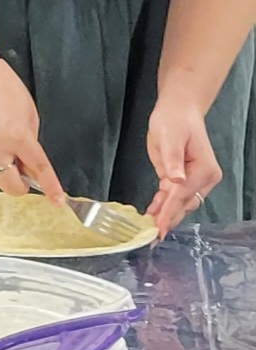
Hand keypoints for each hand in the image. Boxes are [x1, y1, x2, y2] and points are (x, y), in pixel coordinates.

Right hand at [0, 59, 64, 200]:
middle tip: (17, 171)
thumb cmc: (2, 90)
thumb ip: (31, 143)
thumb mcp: (28, 114)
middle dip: (18, 184)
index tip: (56, 202)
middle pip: (10, 186)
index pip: (38, 169)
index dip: (50, 187)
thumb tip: (29, 169)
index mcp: (18, 136)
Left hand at [147, 95, 221, 236]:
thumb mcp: (170, 138)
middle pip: (183, 205)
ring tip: (146, 229)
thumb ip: (173, 160)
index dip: (169, 212)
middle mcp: (203, 179)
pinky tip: (150, 215)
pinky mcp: (180, 181)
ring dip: (163, 216)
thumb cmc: (174, 120)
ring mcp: (193, 181)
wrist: (177, 111)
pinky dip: (161, 208)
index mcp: (204, 170)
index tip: (159, 229)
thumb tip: (177, 179)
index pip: (183, 195)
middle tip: (149, 238)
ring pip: (178, 206)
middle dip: (167, 220)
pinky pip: (171, 199)